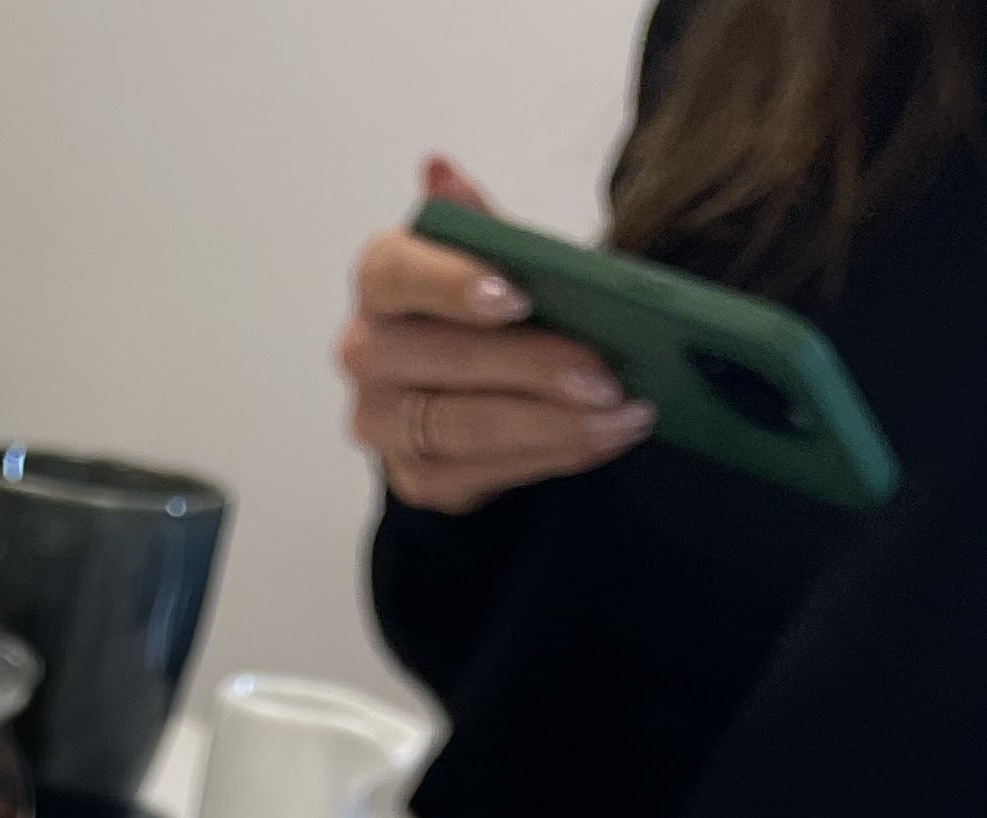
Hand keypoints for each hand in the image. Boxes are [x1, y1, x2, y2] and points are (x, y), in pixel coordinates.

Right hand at [341, 157, 655, 514]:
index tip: (517, 294)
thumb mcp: (493, 254)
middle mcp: (365, 351)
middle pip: (439, 361)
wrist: (480, 386)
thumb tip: (438, 169)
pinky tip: (599, 441)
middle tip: (604, 375)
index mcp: (380, 279)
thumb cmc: (492, 309)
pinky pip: (476, 475)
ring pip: (460, 427)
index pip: (396, 274)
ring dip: (551, 425)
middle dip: (529, 369)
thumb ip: (477, 224)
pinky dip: (547, 457)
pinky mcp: (412, 478)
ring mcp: (379, 422)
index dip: (453, 284)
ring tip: (621, 415)